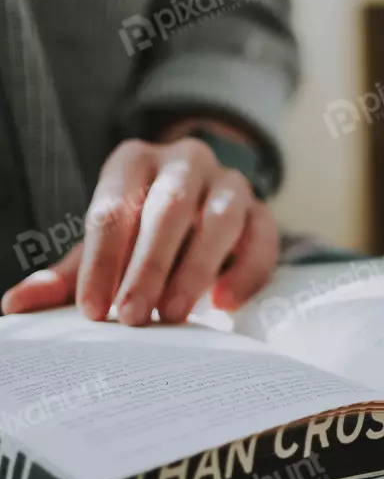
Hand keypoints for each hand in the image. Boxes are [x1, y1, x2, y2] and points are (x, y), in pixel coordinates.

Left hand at [1, 128, 278, 324]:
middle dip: (148, 266)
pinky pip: (262, 239)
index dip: (102, 260)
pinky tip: (224, 304)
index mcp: (135, 160)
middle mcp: (186, 162)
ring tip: (173, 315)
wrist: (201, 205)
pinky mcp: (262, 211)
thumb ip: (68, 273)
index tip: (91, 309)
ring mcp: (230, 183)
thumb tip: (15, 305)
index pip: (115, 207)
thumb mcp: (105, 243)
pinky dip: (245, 272)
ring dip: (195, 269)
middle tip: (132, 317)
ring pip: (219, 220)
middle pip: (169, 208)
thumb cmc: (140, 230)